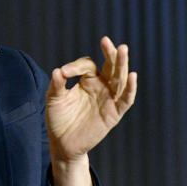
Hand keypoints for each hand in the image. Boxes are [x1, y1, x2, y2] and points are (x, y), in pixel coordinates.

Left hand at [46, 36, 137, 163]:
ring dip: (122, 64)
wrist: (62, 144)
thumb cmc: (59, 119)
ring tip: (122, 49)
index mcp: (87, 81)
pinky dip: (130, 88)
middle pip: (110, 67)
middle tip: (107, 41)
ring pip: (119, 79)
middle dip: (110, 54)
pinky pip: (125, 100)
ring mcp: (109, 99)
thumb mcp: (54, 100)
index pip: (87, 65)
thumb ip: (57, 86)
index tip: (63, 73)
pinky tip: (132, 76)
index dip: (76, 67)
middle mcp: (101, 87)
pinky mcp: (114, 113)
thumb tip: (57, 71)